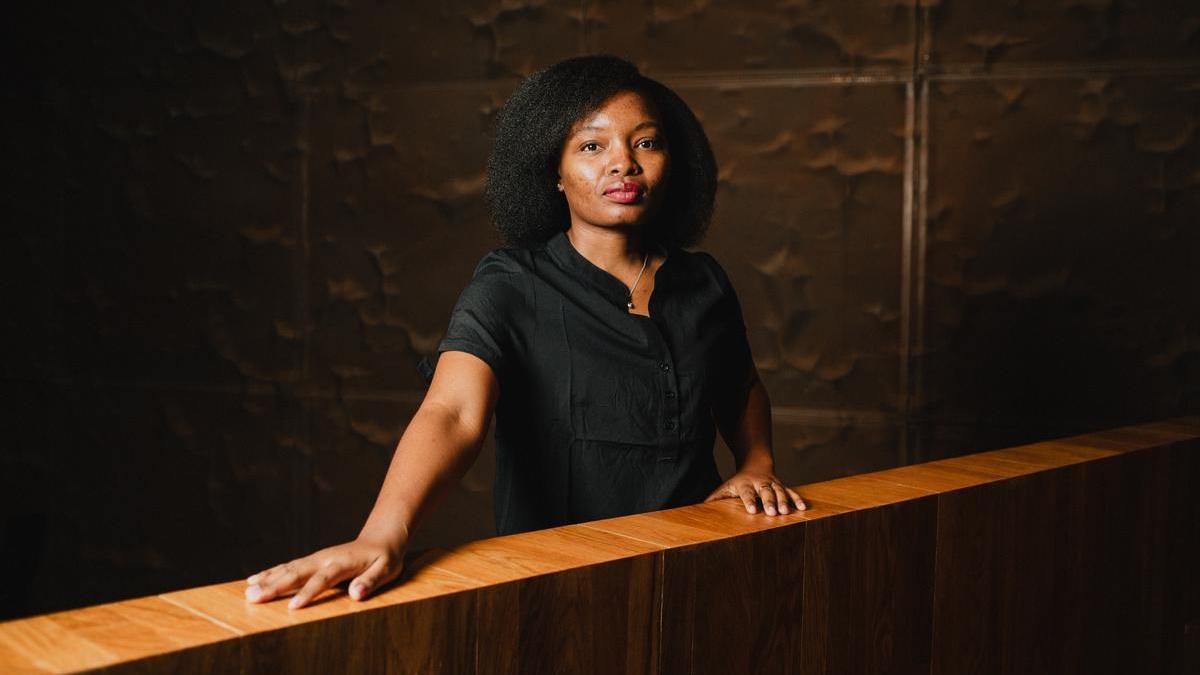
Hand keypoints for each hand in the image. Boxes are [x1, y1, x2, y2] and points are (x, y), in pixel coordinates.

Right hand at [244, 535, 406, 609]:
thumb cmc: (385, 557)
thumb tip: (356, 594)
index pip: (322, 580)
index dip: (308, 593)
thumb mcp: (386, 569)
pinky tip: (254, 579)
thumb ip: (371, 581)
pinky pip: (288, 566)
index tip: (293, 607)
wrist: (381, 537)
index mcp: (342, 562)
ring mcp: (316, 558)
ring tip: (248, 592)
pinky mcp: (311, 560)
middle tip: (254, 599)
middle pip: (297, 573)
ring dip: (267, 580)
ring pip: (288, 568)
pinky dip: (270, 572)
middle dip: (275, 586)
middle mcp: (324, 558)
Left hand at [704, 467, 806, 515]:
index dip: (749, 501)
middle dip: (769, 501)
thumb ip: (716, 497)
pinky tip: (803, 508)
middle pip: (765, 491)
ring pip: (779, 491)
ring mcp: (773, 483)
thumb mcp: (727, 487)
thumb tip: (701, 507)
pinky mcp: (783, 486)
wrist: (756, 465)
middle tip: (772, 512)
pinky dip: (797, 499)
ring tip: (786, 512)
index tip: (751, 511)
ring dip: (784, 501)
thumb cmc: (739, 482)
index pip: (747, 493)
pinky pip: (791, 492)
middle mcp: (761, 483)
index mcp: (746, 484)